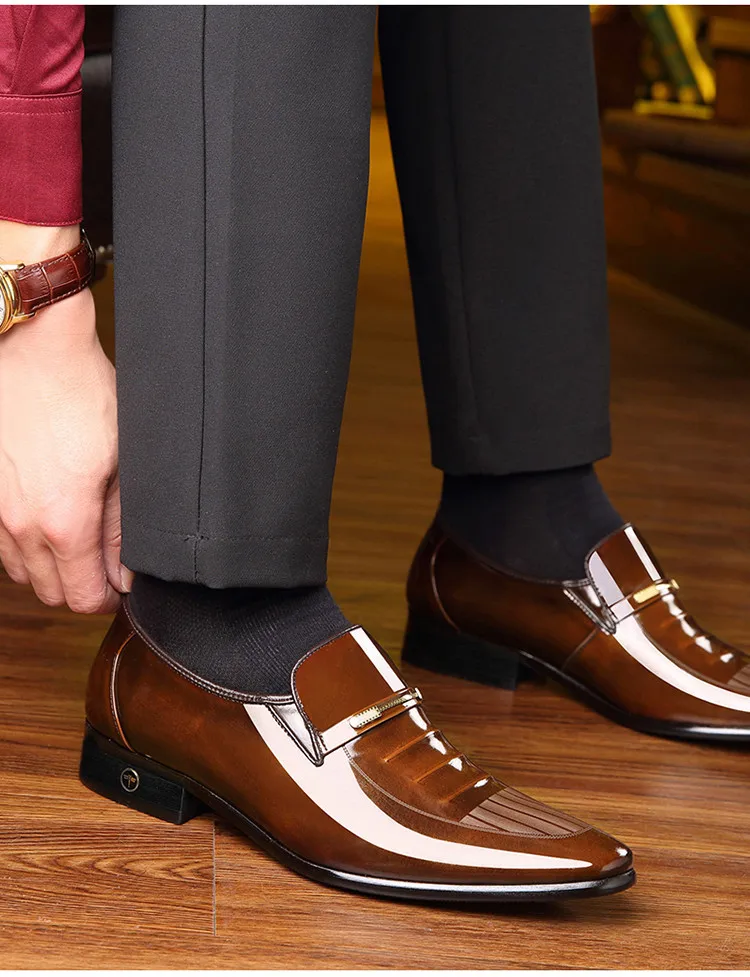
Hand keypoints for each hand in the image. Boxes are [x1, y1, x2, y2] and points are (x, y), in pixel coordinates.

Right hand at [0, 223, 130, 612]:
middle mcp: (20, 527)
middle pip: (50, 593)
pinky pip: (0, 543)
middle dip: (80, 585)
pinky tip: (47, 517)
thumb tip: (126, 572)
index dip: (108, 597)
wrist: (30, 349)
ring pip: (21, 572)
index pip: (83, 598)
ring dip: (50, 567)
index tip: (121, 582)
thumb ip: (123, 527)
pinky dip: (24, 544)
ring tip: (78, 536)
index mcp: (63, 523)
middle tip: (104, 560)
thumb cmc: (81, 396)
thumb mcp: (123, 463)